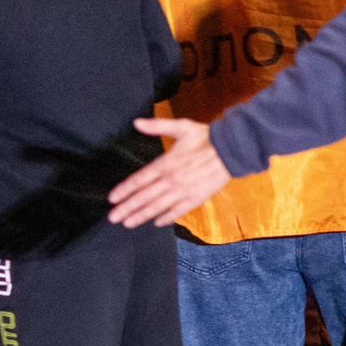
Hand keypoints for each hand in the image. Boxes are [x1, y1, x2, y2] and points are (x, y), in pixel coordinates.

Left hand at [109, 117, 233, 226]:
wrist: (233, 150)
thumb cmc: (206, 137)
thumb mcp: (180, 126)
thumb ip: (157, 126)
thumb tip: (136, 122)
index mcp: (165, 164)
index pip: (139, 180)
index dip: (124, 190)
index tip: (111, 199)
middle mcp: (172, 180)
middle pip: (144, 197)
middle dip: (127, 208)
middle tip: (112, 217)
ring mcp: (184, 191)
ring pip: (158, 206)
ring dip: (142, 215)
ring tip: (127, 223)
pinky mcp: (197, 198)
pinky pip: (179, 211)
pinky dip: (167, 218)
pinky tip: (157, 223)